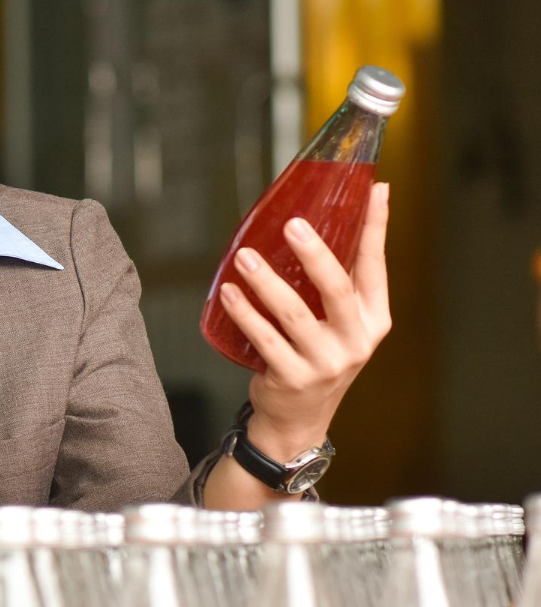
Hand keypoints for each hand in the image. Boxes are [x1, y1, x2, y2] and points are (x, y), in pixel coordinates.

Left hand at [218, 182, 391, 459]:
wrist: (299, 417)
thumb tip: (326, 221)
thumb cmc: (317, 354)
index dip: (377, 226)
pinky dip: (245, 314)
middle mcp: (356, 340)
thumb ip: (338, 279)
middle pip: (337, 288)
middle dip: (314, 253)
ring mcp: (326, 362)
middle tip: (292, 224)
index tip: (376, 189)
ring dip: (266, 283)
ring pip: (294, 314)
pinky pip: (266, 339)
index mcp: (373, 318)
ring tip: (244, 258)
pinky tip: (230, 293)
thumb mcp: (340, 322)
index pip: (376, 264)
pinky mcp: (294, 378)